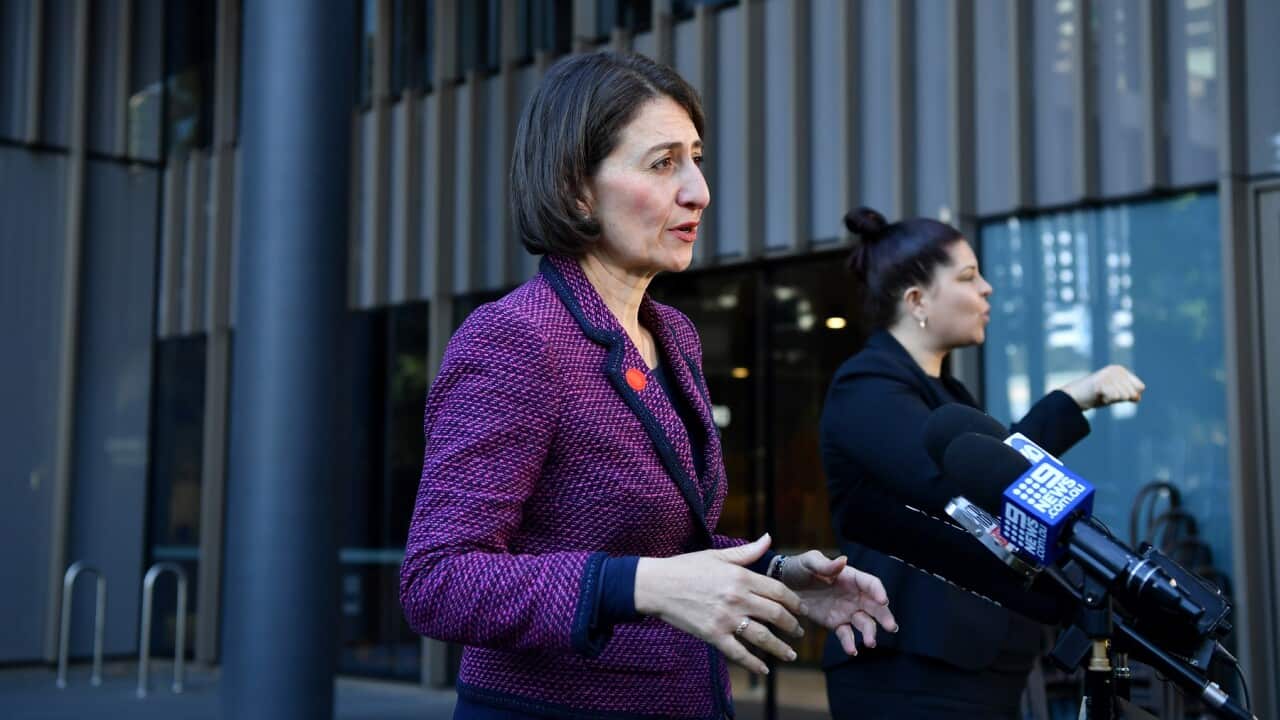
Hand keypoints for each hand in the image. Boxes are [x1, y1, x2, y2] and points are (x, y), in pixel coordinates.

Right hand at [634, 534, 804, 674]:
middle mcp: (737, 598)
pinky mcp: (713, 635)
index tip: (802, 609)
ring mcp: (725, 619)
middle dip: (792, 625)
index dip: (794, 602)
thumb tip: (768, 538)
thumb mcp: (717, 555)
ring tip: (790, 654)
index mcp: (740, 576)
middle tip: (799, 632)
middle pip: (776, 614)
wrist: (657, 585)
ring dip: (780, 648)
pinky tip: (763, 670)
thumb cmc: (686, 567)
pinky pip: (738, 653)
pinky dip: (753, 664)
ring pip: (762, 636)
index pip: (778, 591)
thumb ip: (747, 551)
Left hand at [778, 551, 897, 655]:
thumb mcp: (810, 562)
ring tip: (870, 643)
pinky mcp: (836, 623)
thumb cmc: (799, 568)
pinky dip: (850, 643)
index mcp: (850, 577)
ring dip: (870, 632)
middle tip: (891, 627)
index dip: (878, 591)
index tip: (883, 600)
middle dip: (884, 616)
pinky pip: (847, 634)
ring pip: (864, 622)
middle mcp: (853, 595)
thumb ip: (826, 565)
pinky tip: (852, 650)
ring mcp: (846, 610)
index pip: (870, 583)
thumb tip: (843, 560)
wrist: (784, 585)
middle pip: (875, 606)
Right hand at [1060, 364, 1144, 409]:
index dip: (1131, 395)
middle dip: (1121, 399)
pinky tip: (1098, 396)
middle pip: (1132, 393)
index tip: (1116, 394)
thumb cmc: (1096, 396)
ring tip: (1102, 395)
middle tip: (1106, 395)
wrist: (1075, 397)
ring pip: (1124, 396)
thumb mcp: (1117, 394)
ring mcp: (1108, 375)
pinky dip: (1107, 401)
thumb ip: (1129, 394)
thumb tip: (1137, 398)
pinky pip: (1115, 397)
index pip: (1140, 387)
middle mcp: (1116, 370)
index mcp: (1121, 370)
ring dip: (1113, 400)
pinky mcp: (1102, 382)